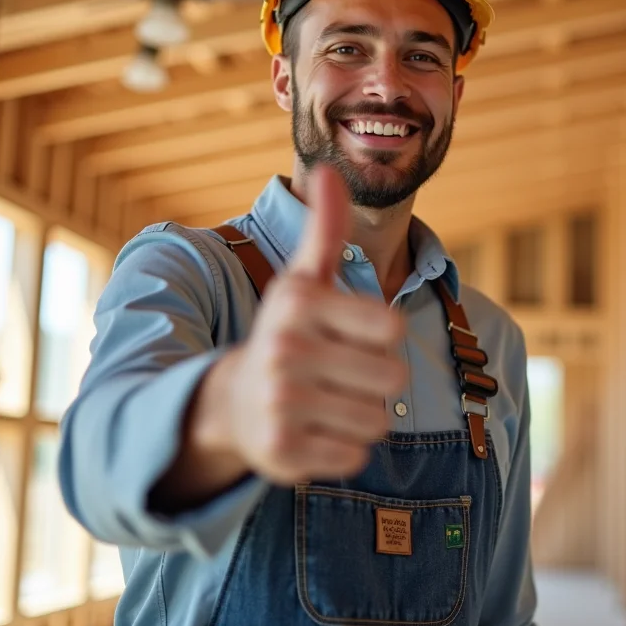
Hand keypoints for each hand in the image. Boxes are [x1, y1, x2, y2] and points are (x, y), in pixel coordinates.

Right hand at [193, 164, 407, 484]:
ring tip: (328, 402)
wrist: (232, 402)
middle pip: (393, 377)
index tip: (350, 335)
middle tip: (340, 374)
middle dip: (377, 379)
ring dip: (363, 415)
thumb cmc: (287, 334)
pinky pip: (355, 456)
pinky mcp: (282, 453)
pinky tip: (314, 431)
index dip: (382, 336)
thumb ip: (325, 228)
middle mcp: (284, 352)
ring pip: (378, 420)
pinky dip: (344, 448)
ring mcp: (281, 405)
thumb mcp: (304, 280)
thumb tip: (329, 169)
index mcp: (298, 304)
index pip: (393, 328)